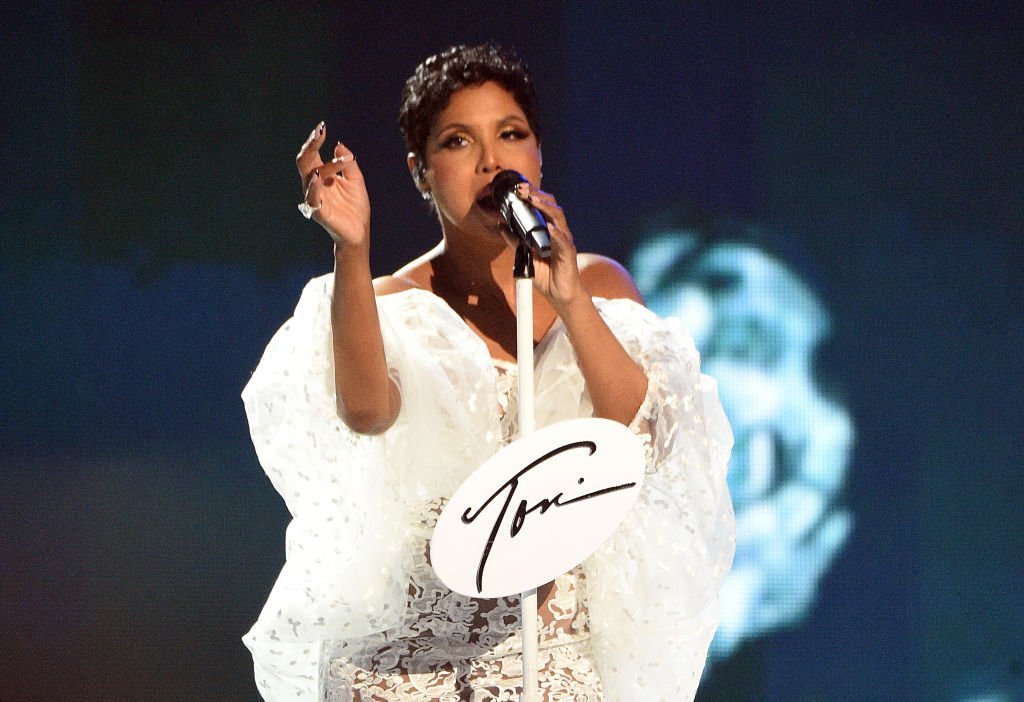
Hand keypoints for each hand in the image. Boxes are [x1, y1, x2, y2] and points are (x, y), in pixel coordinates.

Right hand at [296, 122, 370, 247]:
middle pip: (305, 162)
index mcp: (321, 176)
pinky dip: (314, 186)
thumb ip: (348, 163)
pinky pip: (313, 197)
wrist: (359, 232)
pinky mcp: (318, 212)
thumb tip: (339, 144)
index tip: (322, 127)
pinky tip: (318, 176)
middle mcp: (314, 185)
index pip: (313, 154)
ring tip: (340, 161)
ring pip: (310, 176)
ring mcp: (314, 198)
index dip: (315, 140)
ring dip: (325, 166)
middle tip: (319, 133)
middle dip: (311, 146)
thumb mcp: (356, 180)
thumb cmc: (355, 208)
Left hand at [513, 183, 584, 307]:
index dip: (532, 194)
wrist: (559, 294)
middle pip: (551, 206)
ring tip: (533, 200)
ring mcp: (565, 241)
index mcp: (549, 230)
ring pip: (558, 218)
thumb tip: (502, 224)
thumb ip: (514, 240)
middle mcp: (558, 231)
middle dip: (537, 195)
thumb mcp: (524, 255)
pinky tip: (548, 227)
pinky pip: (563, 240)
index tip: (518, 188)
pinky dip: (555, 233)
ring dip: (545, 207)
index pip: (543, 205)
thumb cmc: (545, 274)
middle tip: (522, 190)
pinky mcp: (569, 253)